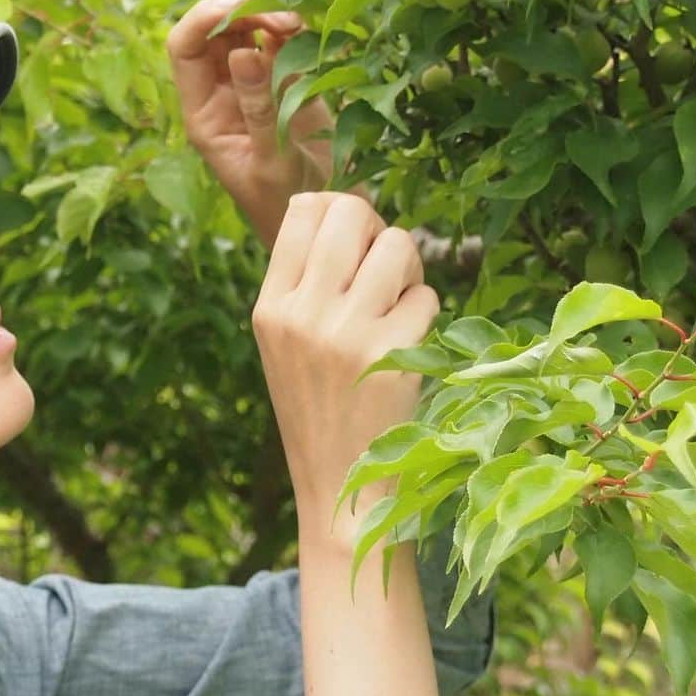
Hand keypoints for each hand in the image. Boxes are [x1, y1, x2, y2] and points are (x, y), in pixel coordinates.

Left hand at [167, 0, 336, 249]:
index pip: (185, 48)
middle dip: (243, 11)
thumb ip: (258, 108)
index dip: (205, 18)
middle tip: (282, 17)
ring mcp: (251, 85)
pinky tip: (306, 29)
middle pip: (214, 29)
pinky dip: (289, 25)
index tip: (244, 7)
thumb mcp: (272, 161)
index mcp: (203, 113)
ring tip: (297, 22)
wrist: (325, 217)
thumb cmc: (289, 204)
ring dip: (267, 14)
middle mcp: (221, 93)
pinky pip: (277, 39)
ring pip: (245, 28)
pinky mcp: (283, 81)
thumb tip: (242, 52)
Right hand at [251, 193, 439, 534]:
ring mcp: (346, 333)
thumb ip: (304, 284)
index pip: (303, 211)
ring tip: (400, 305)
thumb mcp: (286, 345)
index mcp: (270, 308)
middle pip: (352, 213)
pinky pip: (426, 297)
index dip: (339, 211)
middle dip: (379, 230)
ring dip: (410, 269)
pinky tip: (410, 346)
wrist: (338, 487)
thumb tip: (343, 208)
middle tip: (384, 269)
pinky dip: (426, 315)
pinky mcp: (391, 355)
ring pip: (398, 245)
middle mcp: (302, 314)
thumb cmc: (318, 411)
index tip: (354, 244)